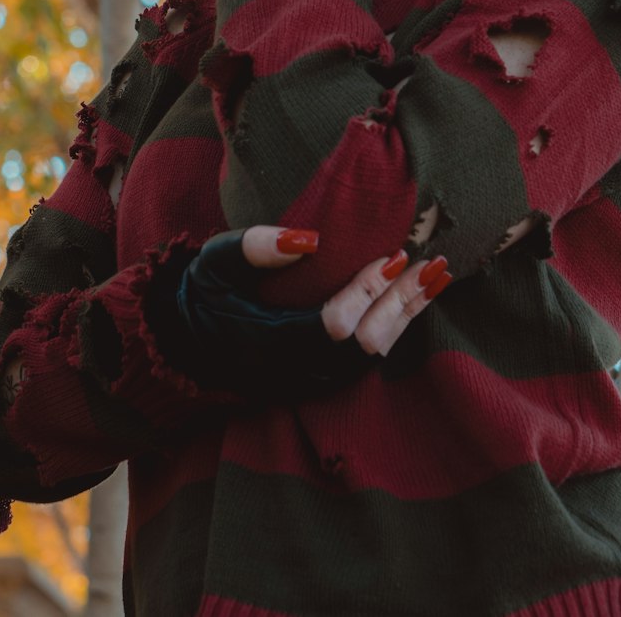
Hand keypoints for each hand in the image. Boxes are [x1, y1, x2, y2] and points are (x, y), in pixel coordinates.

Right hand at [152, 225, 450, 402]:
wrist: (185, 345)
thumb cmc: (202, 296)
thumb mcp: (215, 262)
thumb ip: (254, 248)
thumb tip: (308, 239)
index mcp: (269, 344)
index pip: (334, 326)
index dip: (367, 292)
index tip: (392, 255)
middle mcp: (297, 372)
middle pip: (367, 346)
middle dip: (401, 303)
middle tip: (429, 263)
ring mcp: (311, 382)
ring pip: (374, 358)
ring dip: (407, 315)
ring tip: (435, 277)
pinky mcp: (321, 381)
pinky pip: (369, 361)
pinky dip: (397, 328)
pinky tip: (415, 300)